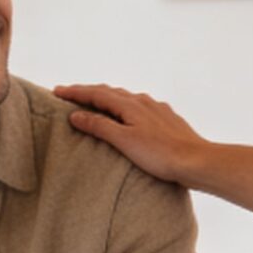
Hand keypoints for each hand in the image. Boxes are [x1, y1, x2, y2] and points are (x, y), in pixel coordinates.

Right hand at [53, 84, 213, 187]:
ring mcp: (156, 109)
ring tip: (94, 102)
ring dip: (107, 98)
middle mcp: (143, 101)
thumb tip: (76, 114)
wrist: (196, 161)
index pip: (96, 93)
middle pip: (110, 92)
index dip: (75, 92)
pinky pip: (139, 107)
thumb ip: (99, 126)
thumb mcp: (124, 140)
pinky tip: (128, 114)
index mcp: (130, 105)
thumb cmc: (160, 154)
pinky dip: (124, 107)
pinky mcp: (166, 119)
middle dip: (88, 92)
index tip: (56, 91)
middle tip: (69, 94)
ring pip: (126, 98)